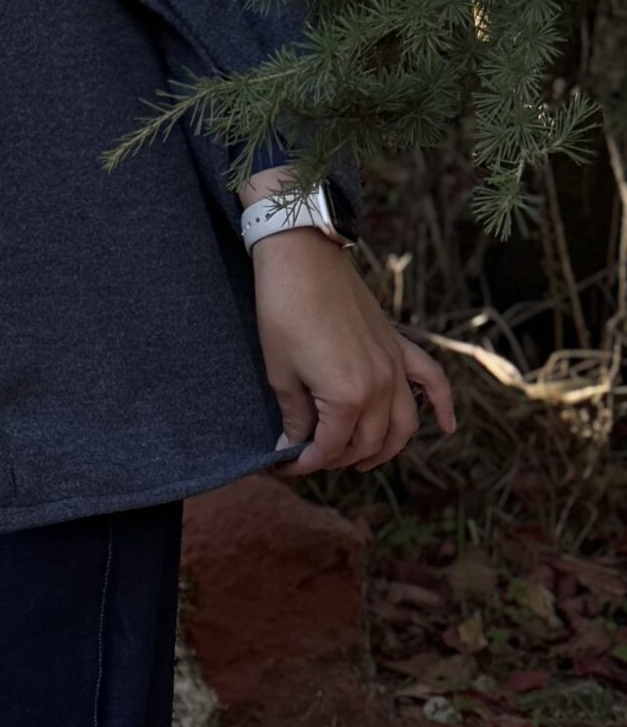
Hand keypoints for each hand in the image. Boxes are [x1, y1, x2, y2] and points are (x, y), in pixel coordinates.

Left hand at [251, 229, 455, 475]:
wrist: (303, 261)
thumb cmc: (284, 315)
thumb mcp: (281, 374)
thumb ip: (294, 416)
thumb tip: (292, 444)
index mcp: (347, 398)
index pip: (330, 448)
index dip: (306, 463)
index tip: (286, 466)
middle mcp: (380, 387)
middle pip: (368, 442)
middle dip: (337, 458)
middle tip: (312, 459)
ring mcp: (395, 366)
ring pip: (403, 425)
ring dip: (385, 448)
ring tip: (360, 461)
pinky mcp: (399, 346)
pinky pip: (432, 381)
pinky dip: (443, 406)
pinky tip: (446, 427)